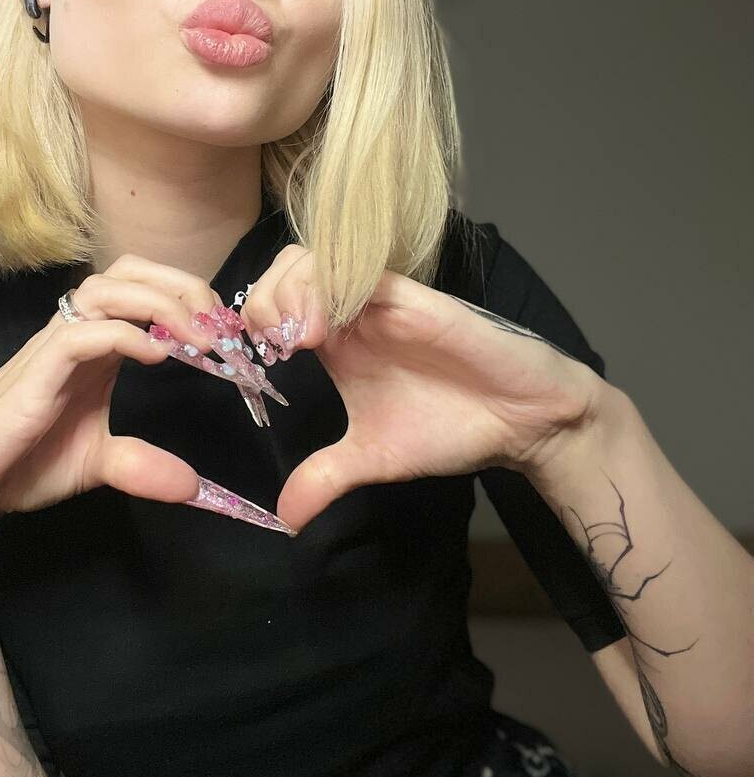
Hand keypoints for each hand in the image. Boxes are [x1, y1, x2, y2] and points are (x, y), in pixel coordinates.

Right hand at [0, 259, 232, 545]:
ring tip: (197, 339)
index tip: (226, 332)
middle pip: (128, 272)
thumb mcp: (98, 463)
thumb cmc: (19, 464)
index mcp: (95, 347)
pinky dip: (123, 336)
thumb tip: (193, 485)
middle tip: (219, 326)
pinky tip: (156, 356)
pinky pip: (80, 334)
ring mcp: (52, 350)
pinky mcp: (33, 376)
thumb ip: (143, 465)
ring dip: (159, 304)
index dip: (187, 296)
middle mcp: (75, 335)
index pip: (142, 287)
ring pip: (105, 289)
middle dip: (181, 286)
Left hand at [238, 245, 603, 530]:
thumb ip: (327, 477)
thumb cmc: (452, 427)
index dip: (254, 321)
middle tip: (273, 350)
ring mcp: (381, 298)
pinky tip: (324, 335)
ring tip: (297, 344)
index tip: (260, 366)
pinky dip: (328, 290)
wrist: (521, 422)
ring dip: (289, 293)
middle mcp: (354, 309)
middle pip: (286, 267)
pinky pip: (359, 268)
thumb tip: (287, 518)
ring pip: (314, 258)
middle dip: (264, 300)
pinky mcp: (412, 296)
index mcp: (338, 337)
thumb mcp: (374, 457)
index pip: (276, 297)